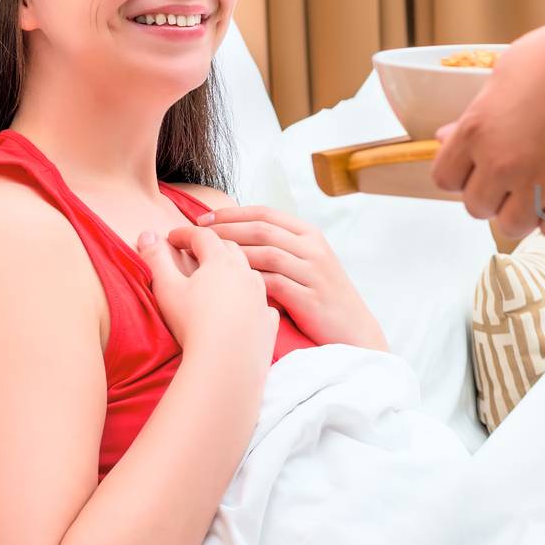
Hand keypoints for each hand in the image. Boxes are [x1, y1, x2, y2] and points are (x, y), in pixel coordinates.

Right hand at [136, 227, 278, 364]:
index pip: (203, 236)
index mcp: (222, 262)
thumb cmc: (193, 323)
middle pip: (231, 249)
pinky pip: (263, 303)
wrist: (227, 363)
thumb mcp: (166, 288)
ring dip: (235, 270)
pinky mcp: (268, 321)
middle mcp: (247, 274)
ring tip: (220, 277)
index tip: (171, 238)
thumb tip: (148, 234)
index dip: (185, 234)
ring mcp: (261, 297)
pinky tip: (247, 306)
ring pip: (250, 273)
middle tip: (195, 252)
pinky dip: (252, 299)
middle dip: (212, 246)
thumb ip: (156, 259)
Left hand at [169, 207, 388, 351]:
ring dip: (229, 254)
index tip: (203, 220)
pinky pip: (271, 282)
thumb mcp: (308, 264)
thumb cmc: (322, 298)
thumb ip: (281, 248)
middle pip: (261, 230)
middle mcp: (313, 248)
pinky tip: (223, 287)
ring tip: (201, 260)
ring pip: (264, 253)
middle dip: (223, 230)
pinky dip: (246, 281)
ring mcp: (313, 272)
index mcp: (311, 235)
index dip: (231, 214)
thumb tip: (237, 237)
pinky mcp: (308, 297)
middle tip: (191, 236)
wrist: (352, 330)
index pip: (265, 214)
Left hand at [430, 14, 544, 240]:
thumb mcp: (507, 71)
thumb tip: (447, 137)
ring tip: (542, 189)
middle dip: (494, 195)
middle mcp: (501, 162)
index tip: (482, 166)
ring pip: (512, 226)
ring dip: (525, 212)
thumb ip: (477, 112)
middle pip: (476, 207)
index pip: (445, 178)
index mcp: (477, 129)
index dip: (463, 174)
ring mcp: (539, 182)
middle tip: (517, 176)